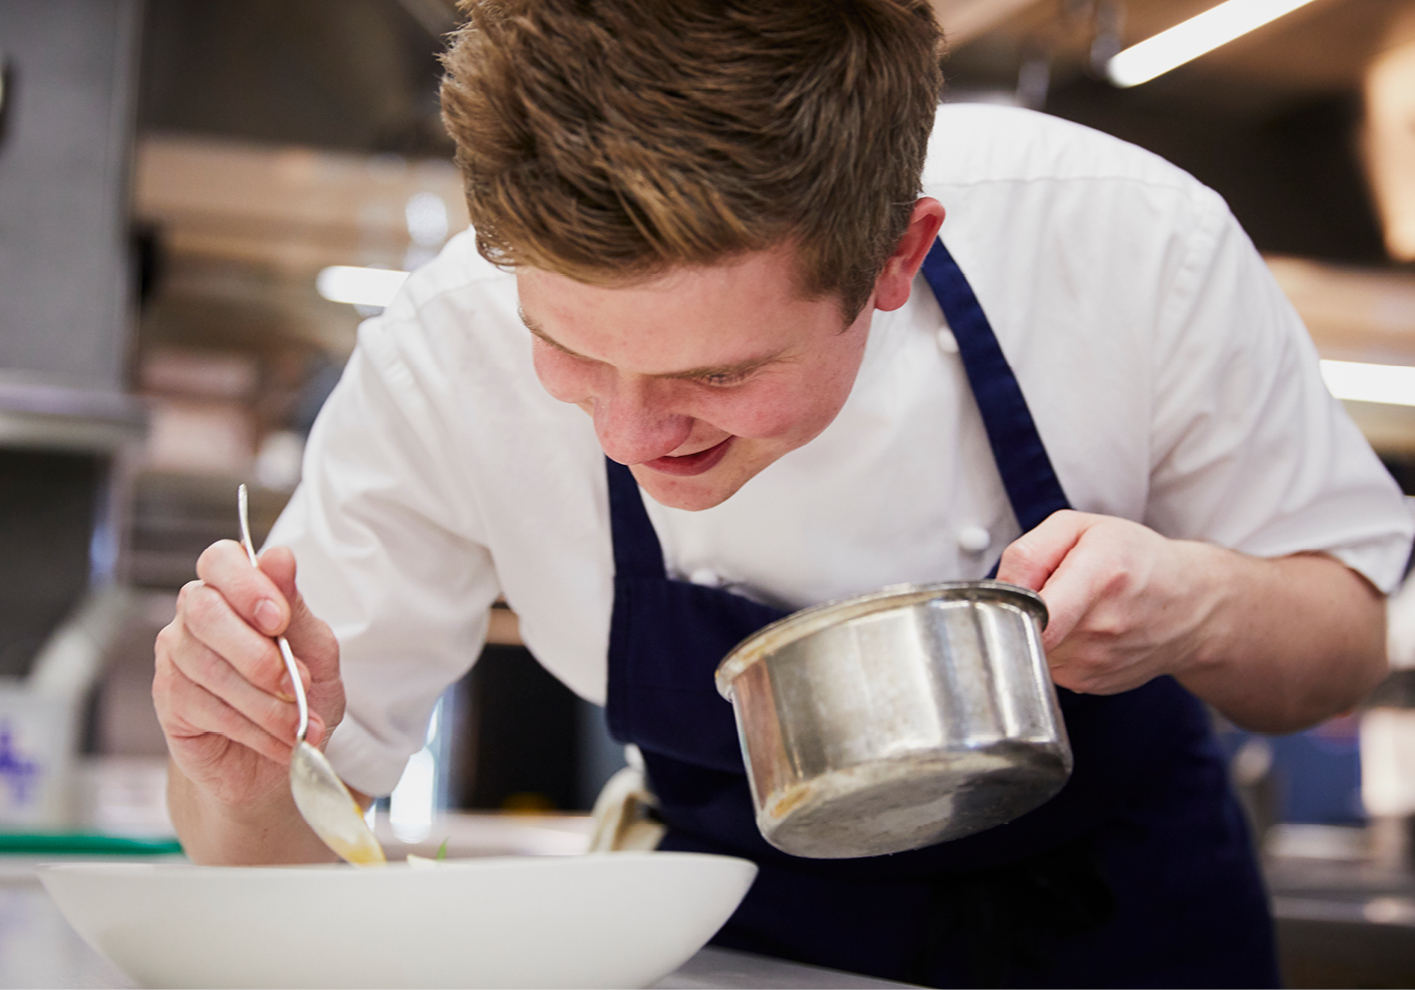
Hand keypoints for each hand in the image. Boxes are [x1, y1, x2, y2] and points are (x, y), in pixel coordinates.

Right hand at [153, 541, 343, 807]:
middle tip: (296, 682)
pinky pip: (207, 708)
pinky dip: (254, 728)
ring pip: (210, 668)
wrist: (280, 754)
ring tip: (299, 724)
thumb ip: (296, 606)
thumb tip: (279, 558)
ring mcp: (176, 656)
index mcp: (234, 587)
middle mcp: (196, 613)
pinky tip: (279, 740)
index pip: (220, 560)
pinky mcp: (168, 700)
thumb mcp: (316, 648)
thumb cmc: (299, 691)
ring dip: (265, 703)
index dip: (247, 586)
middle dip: (256, 653)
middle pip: (205, 611)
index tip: (280, 620)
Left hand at [994, 510, 1220, 694]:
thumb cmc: (1137, 559)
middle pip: (1026, 630)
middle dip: (1019, 613)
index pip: (1040, 612)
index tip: (1012, 597)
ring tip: (1065, 612)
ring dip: (1035, 634)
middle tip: (1038, 596)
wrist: (1192, 606)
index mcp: (1100, 575)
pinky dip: (1052, 651)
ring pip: (1032, 653)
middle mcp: (1102, 626)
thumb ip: (1029, 552)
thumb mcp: (1081, 528)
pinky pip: (1049, 668)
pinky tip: (1077, 633)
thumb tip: (999, 589)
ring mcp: (1098, 662)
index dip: (1012, 606)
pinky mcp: (1093, 685)